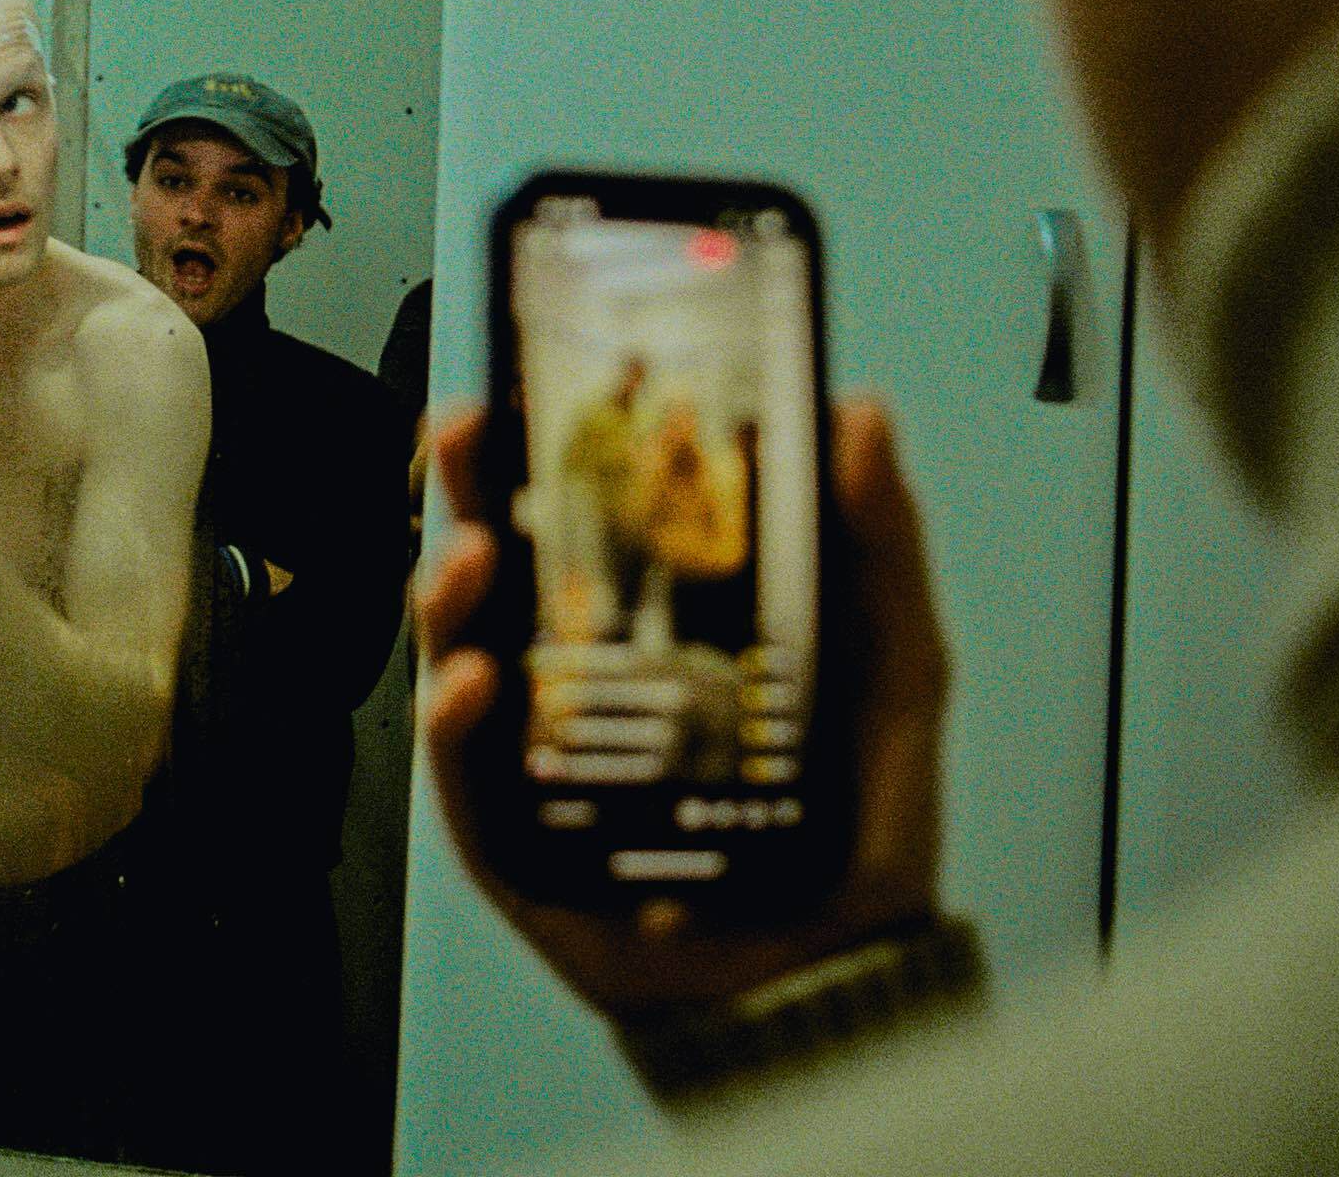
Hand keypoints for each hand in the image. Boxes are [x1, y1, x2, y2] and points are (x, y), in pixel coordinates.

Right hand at [416, 398, 949, 1015]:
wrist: (837, 968)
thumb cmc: (856, 819)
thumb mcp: (890, 657)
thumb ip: (877, 538)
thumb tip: (860, 415)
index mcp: (653, 616)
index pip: (579, 506)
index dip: (543, 436)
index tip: (530, 371)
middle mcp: (579, 671)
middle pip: (497, 558)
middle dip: (468, 487)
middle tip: (467, 430)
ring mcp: (536, 751)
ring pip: (459, 649)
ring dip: (448, 591)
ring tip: (471, 556)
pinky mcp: (514, 837)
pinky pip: (462, 771)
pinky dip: (455, 721)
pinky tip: (477, 683)